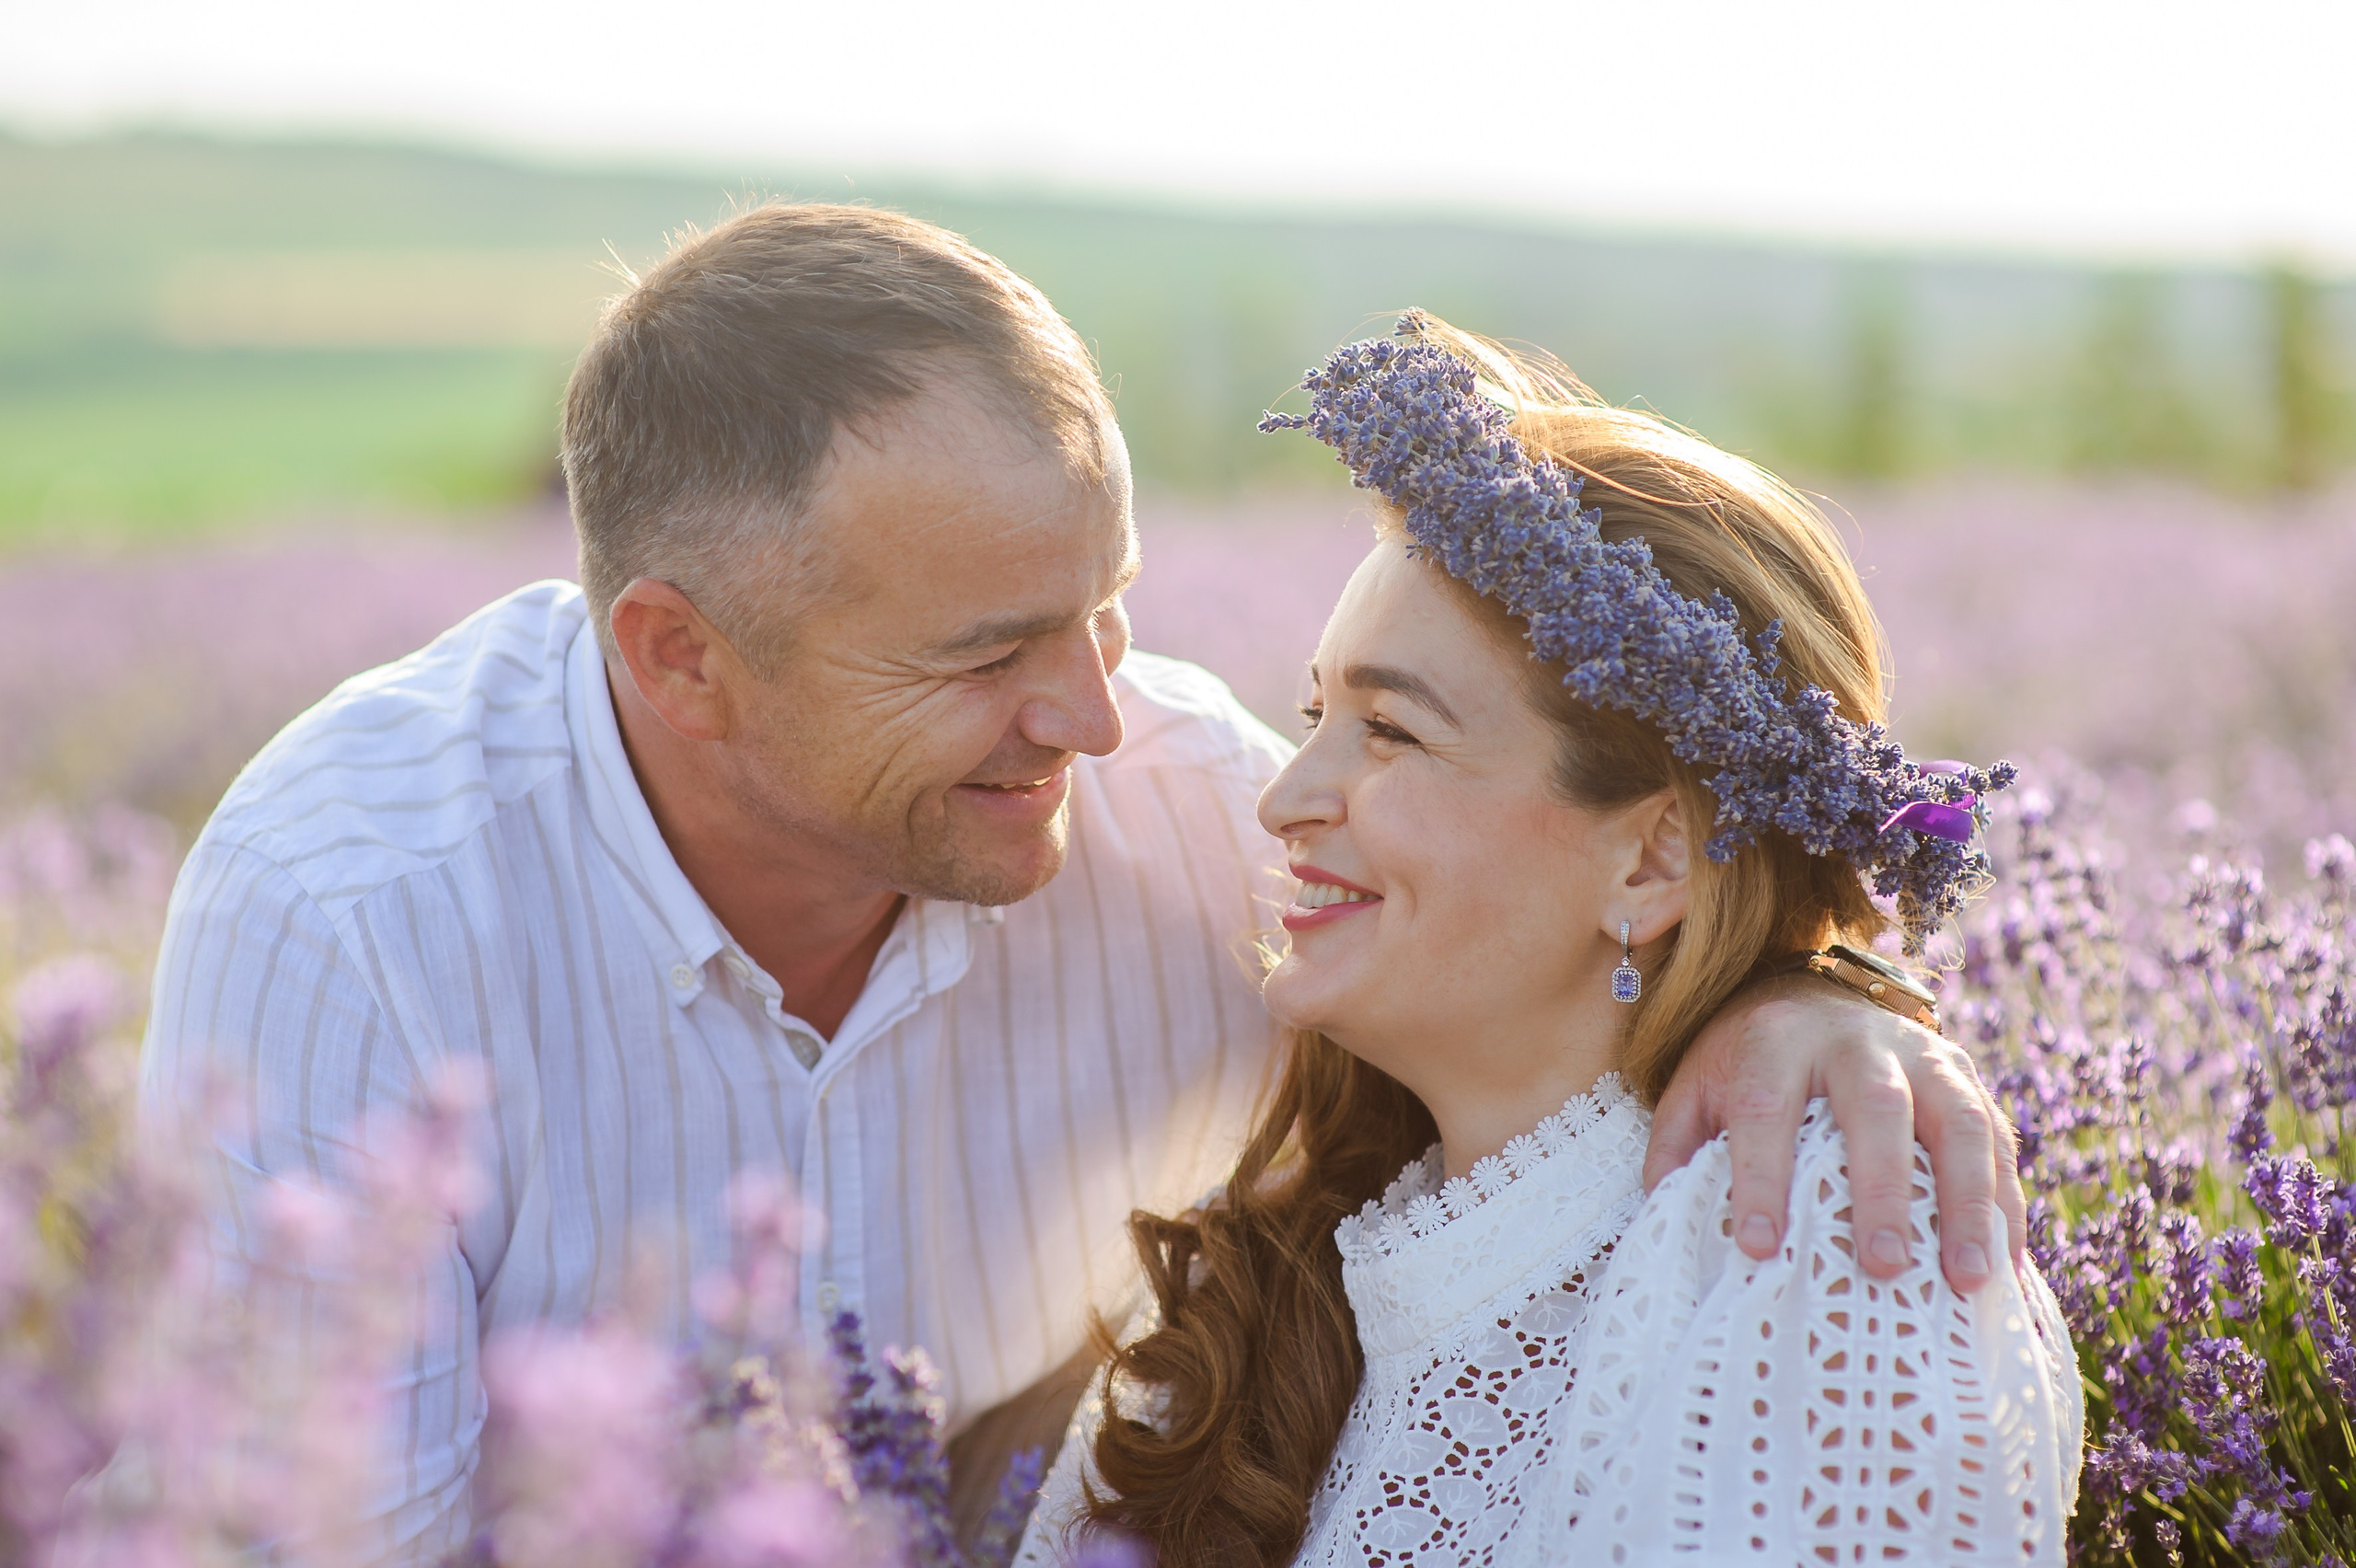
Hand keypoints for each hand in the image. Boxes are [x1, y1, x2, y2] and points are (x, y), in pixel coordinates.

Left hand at [1641, 974, 2024, 1294]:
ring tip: (1966, 1280)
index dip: (1760, 1177)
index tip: (1759, 1248)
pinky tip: (2004, 1267)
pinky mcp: (1969, 1078)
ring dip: (1967, 1204)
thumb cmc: (1748, 1059)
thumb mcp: (1697, 1084)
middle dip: (1881, 1189)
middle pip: (1875, 1108)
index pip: (1765, 1107)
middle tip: (1882, 1266)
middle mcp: (1856, 1039)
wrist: (1814, 993)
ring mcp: (1924, 1054)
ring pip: (1959, 1123)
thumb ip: (1678, 1142)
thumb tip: (1663, 1211)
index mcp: (1776, 1038)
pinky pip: (1998, 1141)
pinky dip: (2004, 1205)